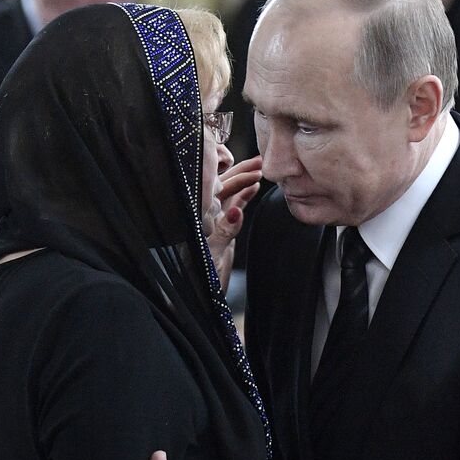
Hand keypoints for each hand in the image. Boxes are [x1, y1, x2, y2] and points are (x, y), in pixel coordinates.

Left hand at [207, 156, 261, 287]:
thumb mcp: (213, 255)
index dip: (232, 174)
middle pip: (222, 185)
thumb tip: (236, 211)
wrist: (199, 298)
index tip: (250, 166)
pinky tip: (254, 187)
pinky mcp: (222, 230)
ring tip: (261, 169)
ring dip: (245, 181)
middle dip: (241, 171)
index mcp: (198, 217)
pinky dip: (244, 196)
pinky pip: (234, 207)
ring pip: (230, 194)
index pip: (213, 187)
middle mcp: (204, 215)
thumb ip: (224, 233)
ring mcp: (214, 221)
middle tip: (261, 161)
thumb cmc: (198, 279)